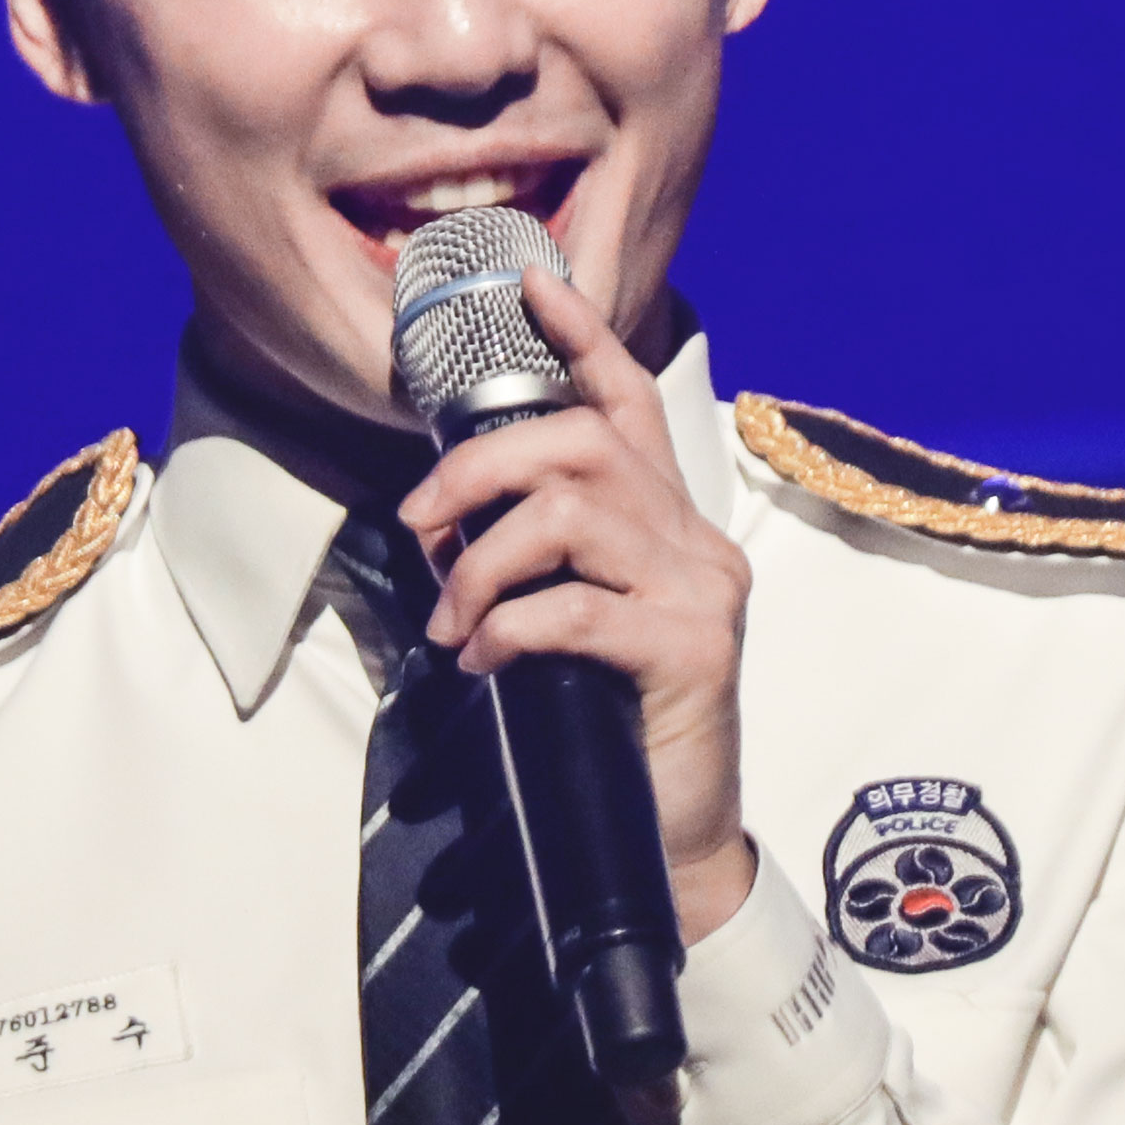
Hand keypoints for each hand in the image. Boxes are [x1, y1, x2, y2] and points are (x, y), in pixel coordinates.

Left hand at [399, 265, 759, 944]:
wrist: (672, 838)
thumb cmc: (611, 726)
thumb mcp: (573, 623)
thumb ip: (543, 559)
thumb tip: (447, 518)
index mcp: (670, 522)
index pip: (630, 403)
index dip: (582, 339)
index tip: (532, 286)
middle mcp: (697, 541)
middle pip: (583, 443)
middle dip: (480, 469)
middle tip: (421, 526)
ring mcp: (703, 592)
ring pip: (574, 516)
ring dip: (484, 562)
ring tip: (453, 622)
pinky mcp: (693, 651)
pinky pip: (577, 608)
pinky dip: (509, 626)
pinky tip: (483, 662)